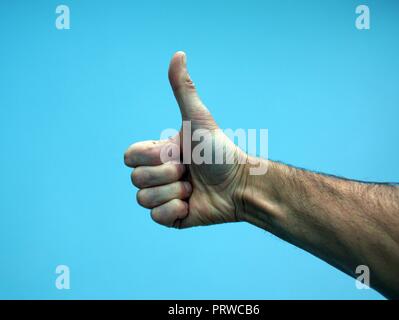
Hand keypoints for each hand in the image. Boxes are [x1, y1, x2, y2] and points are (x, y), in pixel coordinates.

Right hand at [124, 52, 248, 227]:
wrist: (240, 184)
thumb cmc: (220, 150)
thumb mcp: (198, 118)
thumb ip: (183, 89)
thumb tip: (178, 53)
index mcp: (157, 154)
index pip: (130, 157)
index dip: (153, 157)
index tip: (178, 153)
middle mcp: (157, 175)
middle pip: (136, 179)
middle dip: (167, 175)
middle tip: (189, 171)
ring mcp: (163, 197)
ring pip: (143, 200)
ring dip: (174, 192)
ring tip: (193, 188)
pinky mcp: (171, 218)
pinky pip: (156, 218)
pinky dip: (176, 210)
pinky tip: (192, 203)